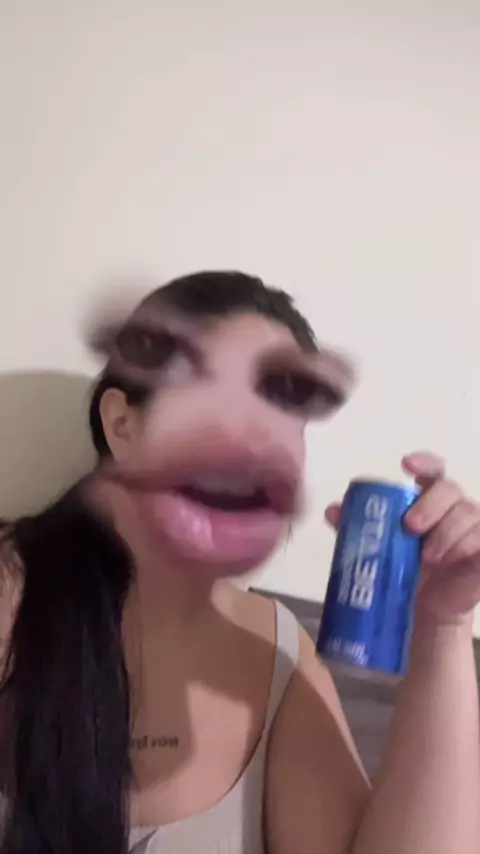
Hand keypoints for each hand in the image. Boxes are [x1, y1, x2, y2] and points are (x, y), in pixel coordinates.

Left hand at [325, 452, 479, 626]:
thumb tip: (334, 512)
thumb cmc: (403, 569)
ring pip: (468, 514)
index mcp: (429, 499)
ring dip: (445, 532)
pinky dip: (467, 546)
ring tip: (426, 556)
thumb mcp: (379, 548)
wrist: (424, 609)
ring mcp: (473, 528)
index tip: (406, 464)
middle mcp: (453, 508)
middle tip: (410, 526)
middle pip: (449, 489)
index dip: (423, 463)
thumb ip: (359, 528)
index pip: (433, 470)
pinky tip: (451, 560)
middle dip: (430, 505)